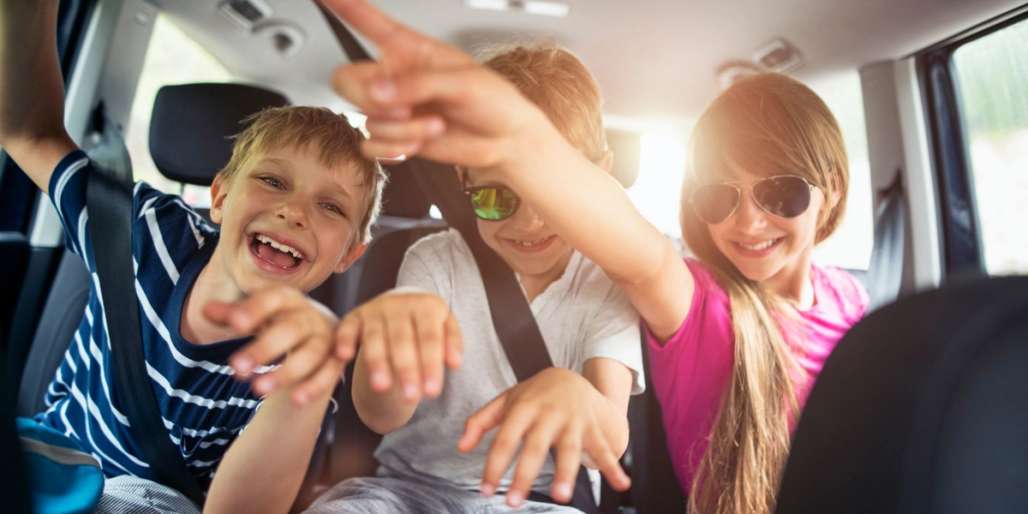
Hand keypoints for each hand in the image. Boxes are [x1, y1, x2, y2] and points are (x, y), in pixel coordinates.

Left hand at [204, 286, 343, 404]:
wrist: (321, 328)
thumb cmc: (281, 319)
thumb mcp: (258, 314)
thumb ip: (234, 314)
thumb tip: (205, 310)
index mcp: (288, 299)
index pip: (272, 299)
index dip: (254, 310)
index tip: (234, 324)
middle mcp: (310, 316)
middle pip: (290, 329)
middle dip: (264, 349)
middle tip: (235, 369)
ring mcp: (326, 338)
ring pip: (310, 354)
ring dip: (286, 372)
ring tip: (258, 390)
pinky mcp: (336, 360)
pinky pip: (329, 374)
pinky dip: (314, 387)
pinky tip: (295, 401)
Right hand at [322, 0, 549, 168]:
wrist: (504, 142)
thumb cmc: (494, 101)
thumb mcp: (463, 82)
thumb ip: (418, 83)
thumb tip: (380, 91)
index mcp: (410, 49)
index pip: (368, 21)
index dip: (343, 6)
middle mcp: (396, 77)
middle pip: (347, 80)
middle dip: (371, 99)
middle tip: (404, 107)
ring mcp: (394, 108)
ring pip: (365, 118)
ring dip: (401, 129)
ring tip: (432, 125)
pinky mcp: (397, 136)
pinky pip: (371, 144)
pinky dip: (393, 149)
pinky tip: (416, 144)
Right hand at [337, 291, 462, 401]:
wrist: (403, 304)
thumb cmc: (427, 324)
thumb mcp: (446, 327)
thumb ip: (452, 343)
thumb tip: (455, 362)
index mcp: (427, 306)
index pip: (429, 338)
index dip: (431, 365)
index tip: (432, 392)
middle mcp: (399, 304)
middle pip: (402, 340)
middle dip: (406, 369)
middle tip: (410, 396)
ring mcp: (375, 309)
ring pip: (375, 337)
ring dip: (378, 362)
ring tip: (381, 387)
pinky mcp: (355, 316)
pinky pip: (347, 328)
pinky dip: (344, 340)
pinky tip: (344, 356)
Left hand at [458, 368, 630, 507]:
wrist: (572, 376)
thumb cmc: (534, 395)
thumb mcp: (506, 400)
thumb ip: (481, 421)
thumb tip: (461, 446)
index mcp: (524, 407)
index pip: (506, 438)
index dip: (494, 464)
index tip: (485, 489)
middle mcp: (549, 414)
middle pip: (536, 447)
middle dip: (524, 475)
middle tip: (513, 502)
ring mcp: (573, 421)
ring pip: (570, 449)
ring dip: (566, 473)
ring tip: (560, 496)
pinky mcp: (593, 427)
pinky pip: (604, 448)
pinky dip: (613, 467)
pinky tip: (622, 484)